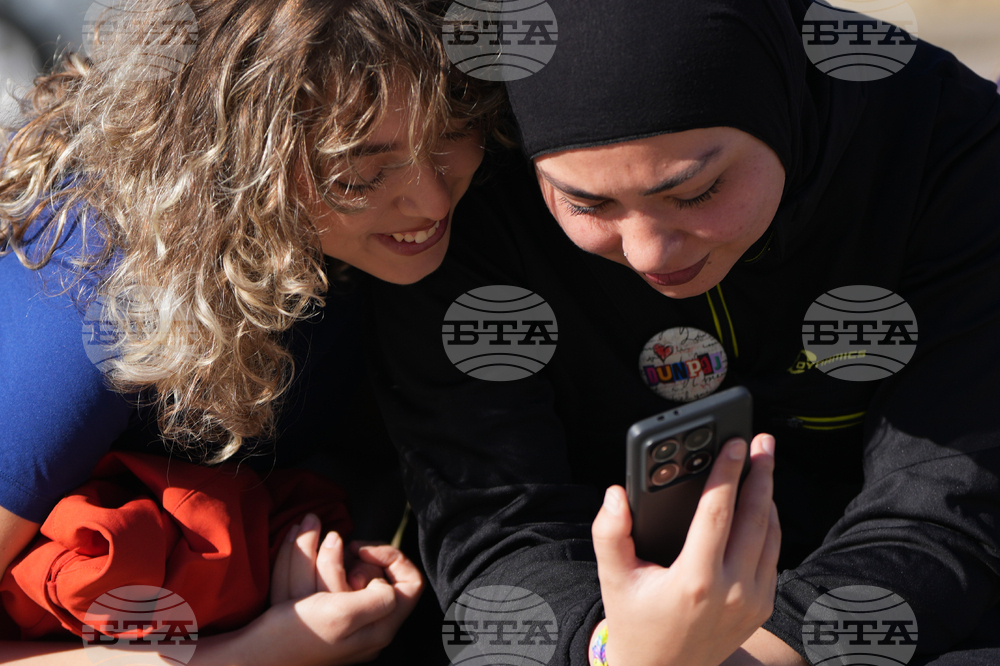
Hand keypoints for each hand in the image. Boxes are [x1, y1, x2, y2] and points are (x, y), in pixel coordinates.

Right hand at [230, 514, 422, 665]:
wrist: (255, 654)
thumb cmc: (298, 635)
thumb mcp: (344, 614)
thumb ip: (378, 598)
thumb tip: (388, 583)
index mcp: (381, 627)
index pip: (412, 583)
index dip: (392, 557)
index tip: (360, 548)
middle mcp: (370, 627)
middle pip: (378, 575)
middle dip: (355, 555)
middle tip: (332, 554)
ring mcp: (348, 623)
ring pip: (350, 574)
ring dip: (331, 552)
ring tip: (312, 539)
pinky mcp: (327, 618)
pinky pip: (329, 582)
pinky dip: (316, 562)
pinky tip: (302, 549)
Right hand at [591, 434, 780, 665]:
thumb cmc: (635, 620)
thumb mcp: (613, 577)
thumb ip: (609, 533)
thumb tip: (616, 494)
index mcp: (695, 581)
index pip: (718, 512)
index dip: (728, 472)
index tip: (736, 442)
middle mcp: (732, 591)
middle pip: (756, 517)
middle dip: (761, 473)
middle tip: (762, 441)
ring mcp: (753, 601)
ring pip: (771, 534)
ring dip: (768, 495)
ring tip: (763, 463)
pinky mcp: (762, 607)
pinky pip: (773, 554)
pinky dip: (769, 523)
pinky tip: (760, 502)